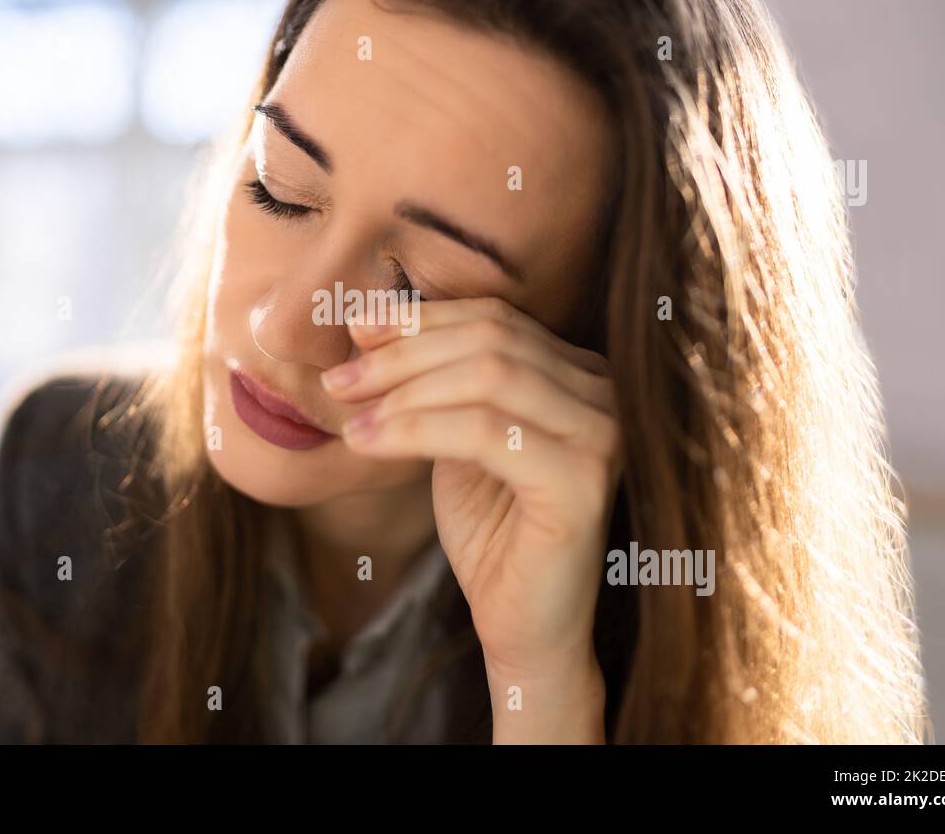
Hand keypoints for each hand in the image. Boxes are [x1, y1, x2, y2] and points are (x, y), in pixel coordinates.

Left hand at [321, 297, 620, 740]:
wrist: (523, 625)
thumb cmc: (490, 532)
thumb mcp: (455, 440)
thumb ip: (433, 384)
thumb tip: (367, 325)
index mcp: (581, 375)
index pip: (496, 320)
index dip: (420, 319)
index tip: (355, 331)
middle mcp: (604, 396)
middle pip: (491, 340)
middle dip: (403, 353)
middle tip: (340, 380)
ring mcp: (601, 436)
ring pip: (488, 377)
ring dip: (403, 390)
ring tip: (349, 416)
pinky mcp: (582, 482)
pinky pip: (485, 432)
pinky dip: (415, 429)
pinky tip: (369, 442)